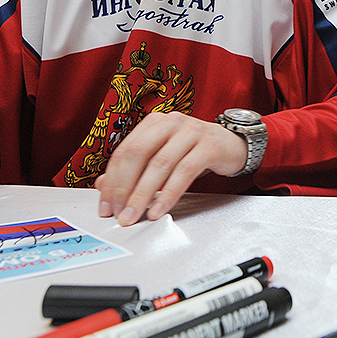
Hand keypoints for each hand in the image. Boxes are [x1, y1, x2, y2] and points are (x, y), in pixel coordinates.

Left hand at [95, 112, 246, 225]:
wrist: (232, 145)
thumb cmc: (194, 150)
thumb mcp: (162, 155)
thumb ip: (135, 168)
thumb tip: (104, 186)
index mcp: (154, 122)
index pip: (124, 151)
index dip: (112, 180)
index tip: (106, 205)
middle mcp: (171, 122)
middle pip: (138, 153)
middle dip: (124, 187)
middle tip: (119, 212)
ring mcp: (191, 131)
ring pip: (160, 164)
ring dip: (144, 194)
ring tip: (135, 215)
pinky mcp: (209, 146)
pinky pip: (184, 172)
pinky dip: (169, 194)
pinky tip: (159, 209)